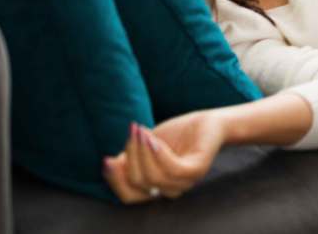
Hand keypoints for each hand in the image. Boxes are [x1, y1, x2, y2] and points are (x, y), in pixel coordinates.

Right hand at [101, 112, 224, 203]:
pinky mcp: (196, 170)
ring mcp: (185, 182)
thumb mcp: (147, 145)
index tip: (107, 159)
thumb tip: (109, 165)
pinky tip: (153, 139)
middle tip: (133, 131)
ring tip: (141, 131)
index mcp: (157, 187)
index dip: (115, 180)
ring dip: (141, 152)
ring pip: (152, 178)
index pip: (129, 196)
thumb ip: (130, 157)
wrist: (210, 121)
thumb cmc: (178, 134)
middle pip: (137, 185)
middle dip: (130, 156)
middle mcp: (170, 189)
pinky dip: (157, 154)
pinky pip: (171, 170)